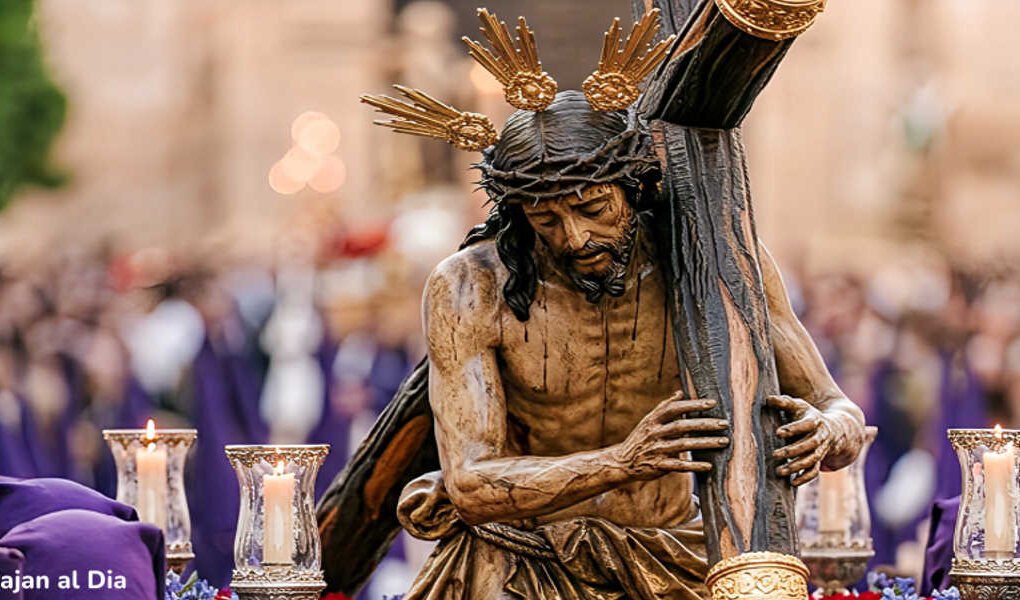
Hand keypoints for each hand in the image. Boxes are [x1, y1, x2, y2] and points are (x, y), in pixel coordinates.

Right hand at [614, 393, 728, 479]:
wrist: (623, 462)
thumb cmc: (641, 439)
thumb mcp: (648, 421)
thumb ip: (664, 408)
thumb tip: (680, 393)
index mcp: (652, 420)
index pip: (674, 408)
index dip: (693, 405)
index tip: (712, 403)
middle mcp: (654, 433)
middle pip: (682, 426)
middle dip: (705, 424)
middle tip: (724, 423)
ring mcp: (656, 449)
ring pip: (684, 445)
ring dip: (706, 443)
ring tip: (724, 441)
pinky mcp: (658, 466)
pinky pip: (679, 465)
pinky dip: (694, 465)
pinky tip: (708, 466)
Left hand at [768, 394, 832, 485]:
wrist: (835, 429)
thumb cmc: (809, 415)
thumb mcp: (798, 406)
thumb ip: (783, 402)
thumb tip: (767, 399)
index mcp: (815, 421)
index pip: (806, 425)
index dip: (793, 429)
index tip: (778, 433)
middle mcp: (820, 436)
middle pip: (809, 445)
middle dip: (792, 450)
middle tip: (774, 455)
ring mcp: (821, 450)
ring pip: (811, 460)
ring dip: (795, 466)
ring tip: (779, 471)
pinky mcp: (819, 461)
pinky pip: (814, 471)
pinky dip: (804, 478)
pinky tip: (792, 483)